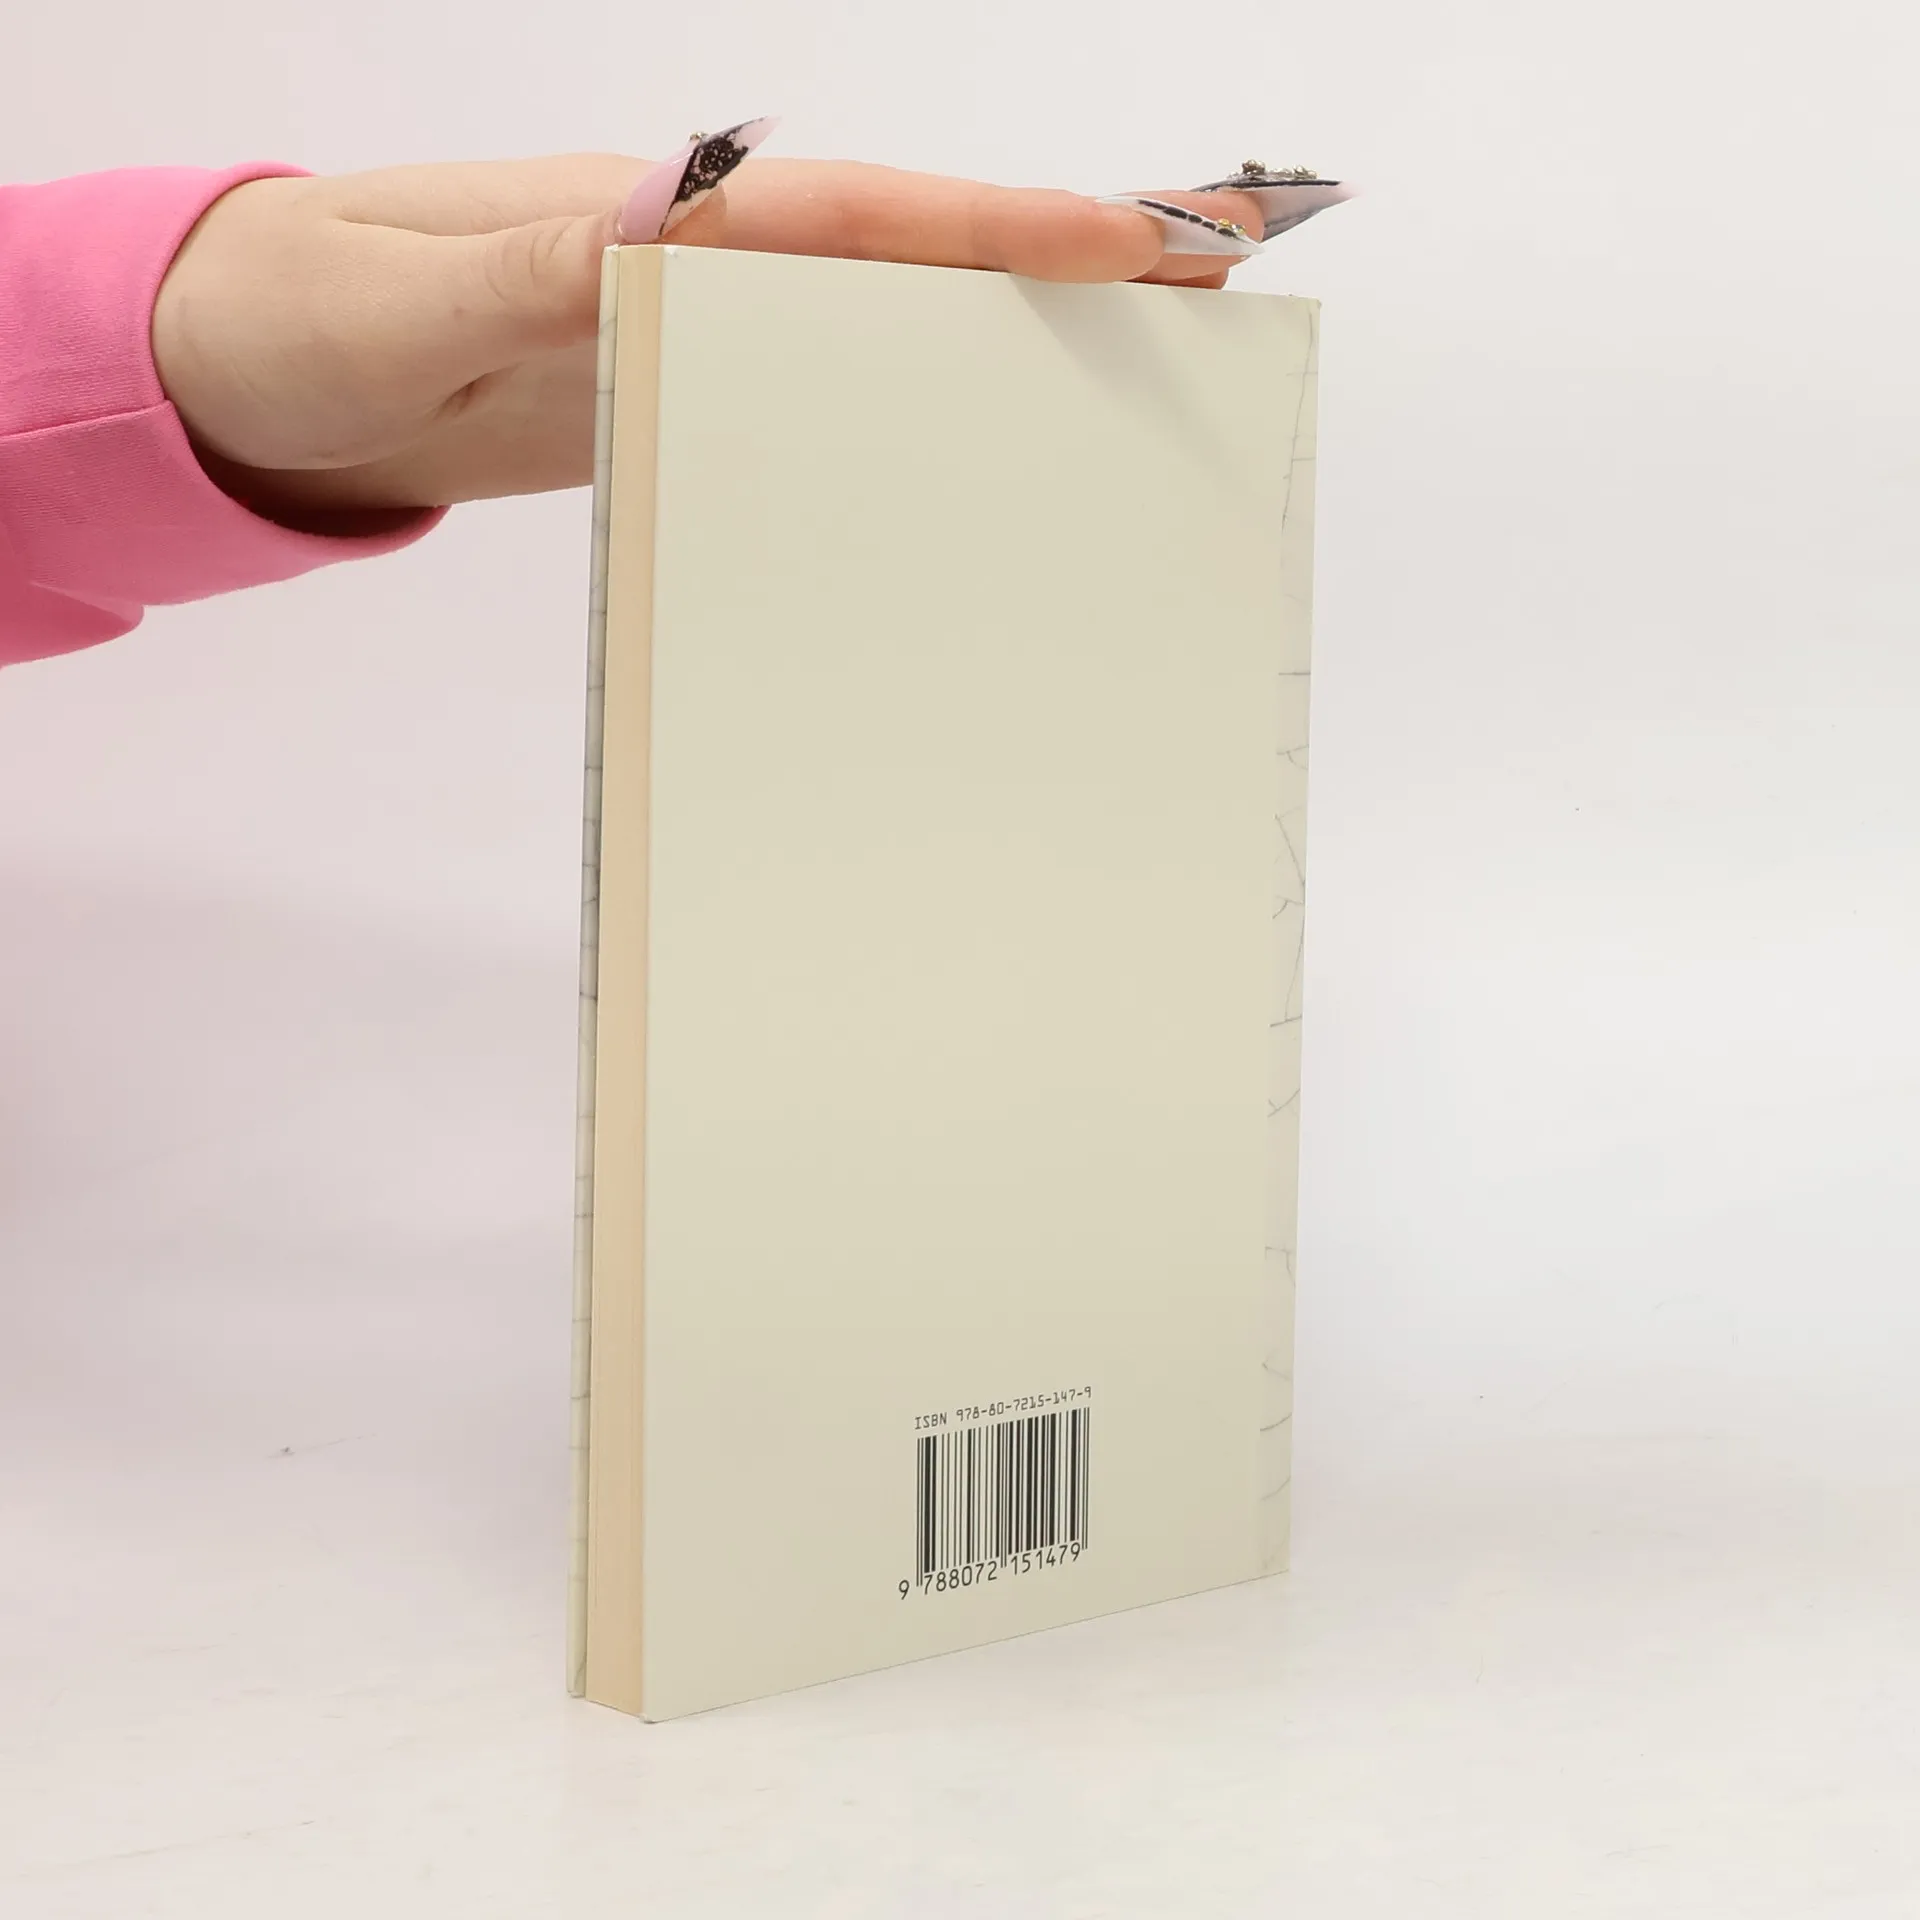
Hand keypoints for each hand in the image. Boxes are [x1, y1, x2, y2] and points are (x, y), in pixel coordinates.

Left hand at [151, 154, 1267, 522]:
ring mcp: (697, 331)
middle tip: (1224, 273)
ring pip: (887, 323)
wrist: (255, 369)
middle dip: (1068, 260)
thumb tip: (665, 232)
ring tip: (1153, 363)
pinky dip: (923, 404)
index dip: (999, 229)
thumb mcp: (399, 299)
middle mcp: (697, 263)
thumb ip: (527, 272)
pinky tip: (983, 446)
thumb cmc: (303, 316)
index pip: (856, 220)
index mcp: (650, 221)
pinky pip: (827, 396)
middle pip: (912, 253)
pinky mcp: (680, 395)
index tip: (1138, 242)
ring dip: (1016, 335)